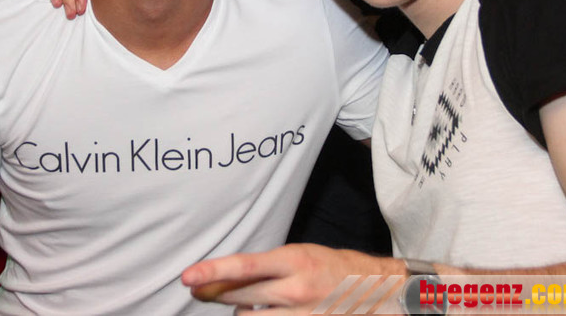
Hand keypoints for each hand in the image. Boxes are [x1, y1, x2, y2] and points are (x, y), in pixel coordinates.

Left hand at [181, 244, 404, 314]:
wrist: (377, 290)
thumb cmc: (333, 267)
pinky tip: (266, 311)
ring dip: (241, 310)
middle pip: (239, 297)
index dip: (213, 272)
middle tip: (199, 289)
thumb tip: (226, 278)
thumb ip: (266, 268)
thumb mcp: (300, 256)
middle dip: (214, 293)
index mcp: (294, 261)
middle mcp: (295, 290)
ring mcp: (301, 315)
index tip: (188, 277)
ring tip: (250, 300)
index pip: (244, 267)